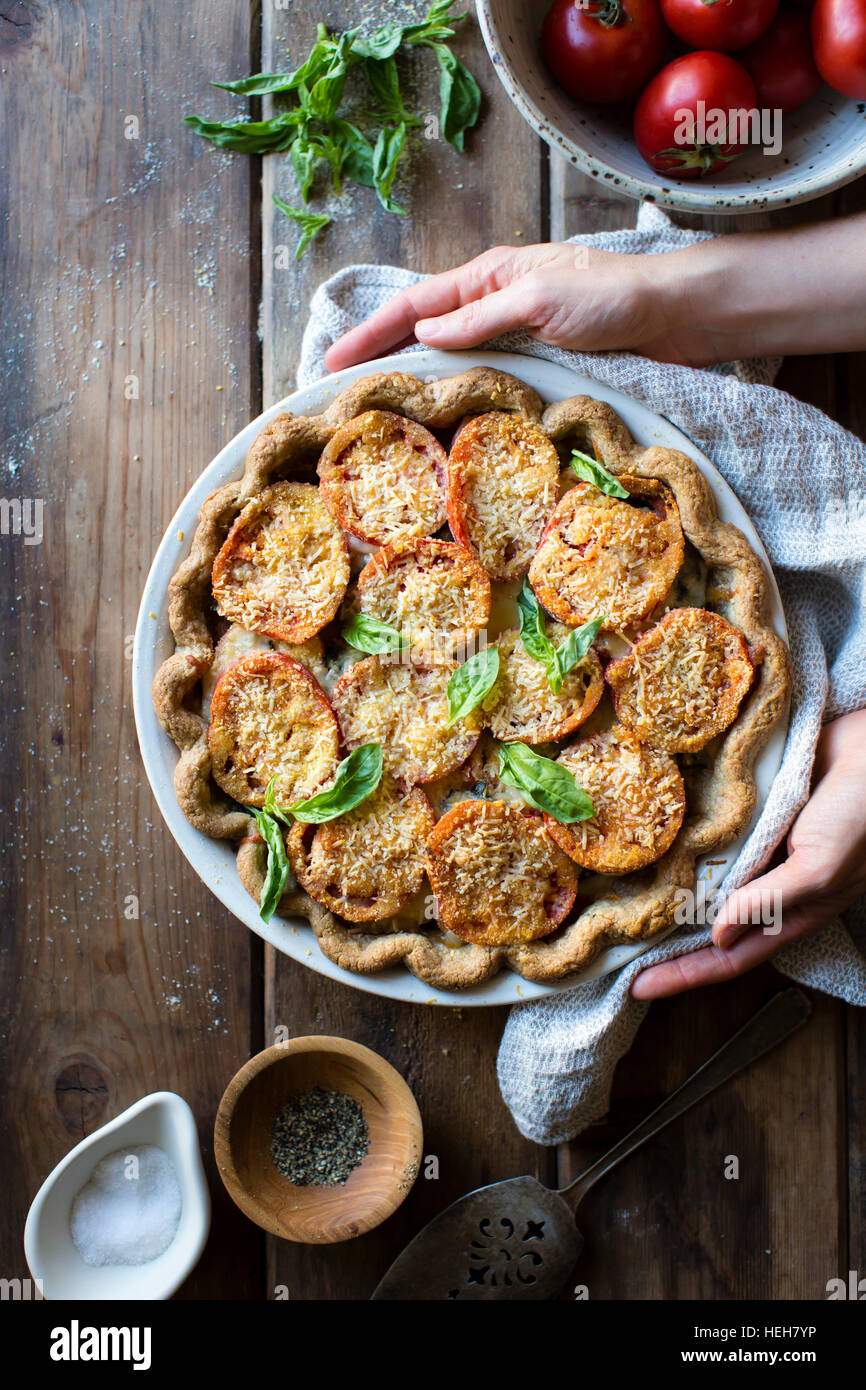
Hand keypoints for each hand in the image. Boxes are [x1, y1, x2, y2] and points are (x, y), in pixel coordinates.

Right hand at [324, 216, 865, 370]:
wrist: (674, 317)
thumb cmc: (613, 298)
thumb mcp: (539, 299)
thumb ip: (482, 319)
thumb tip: (424, 336)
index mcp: (489, 277)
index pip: (413, 306)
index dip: (370, 333)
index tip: (330, 364)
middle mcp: (495, 305)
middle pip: (423, 333)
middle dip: (380, 358)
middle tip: (340, 396)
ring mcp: (515, 336)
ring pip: (450, 361)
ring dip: (415, 383)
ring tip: (378, 415)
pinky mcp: (539, 364)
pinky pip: (484, 381)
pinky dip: (456, 399)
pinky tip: (442, 421)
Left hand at [631, 710, 865, 999]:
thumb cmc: (860, 817)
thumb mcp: (818, 869)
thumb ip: (769, 901)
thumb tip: (715, 936)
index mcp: (789, 912)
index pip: (728, 957)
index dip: (684, 974)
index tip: (636, 986)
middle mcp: (765, 884)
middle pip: (704, 923)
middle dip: (663, 939)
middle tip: (613, 943)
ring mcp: (754, 847)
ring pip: (700, 879)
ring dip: (665, 887)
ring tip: (618, 895)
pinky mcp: (747, 813)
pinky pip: (707, 835)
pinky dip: (680, 840)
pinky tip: (649, 840)